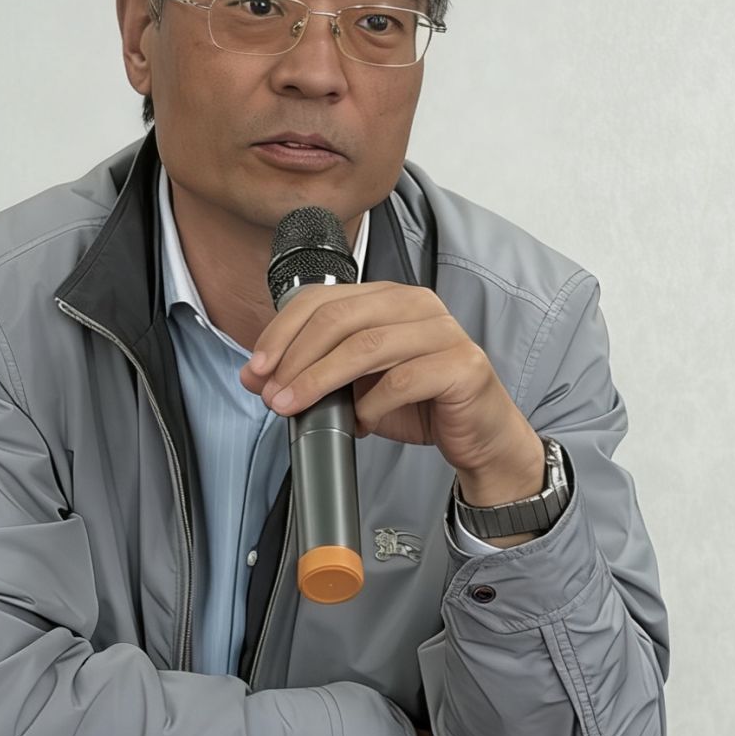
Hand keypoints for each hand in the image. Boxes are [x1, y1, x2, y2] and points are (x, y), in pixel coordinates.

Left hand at [239, 281, 544, 506]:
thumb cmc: (419, 405)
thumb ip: (314, 374)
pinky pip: (403, 380)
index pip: (323, 298)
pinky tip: (359, 422)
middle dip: (295, 358)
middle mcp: (417, 304)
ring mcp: (443, 331)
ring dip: (320, 379)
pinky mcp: (462, 365)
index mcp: (388, 297)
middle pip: (340, 318)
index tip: (256, 368)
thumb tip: (257, 378)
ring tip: (295, 406)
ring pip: (366, 346)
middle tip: (271, 393)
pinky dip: (371, 404)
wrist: (478, 437)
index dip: (282, 331)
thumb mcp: (356, 386)